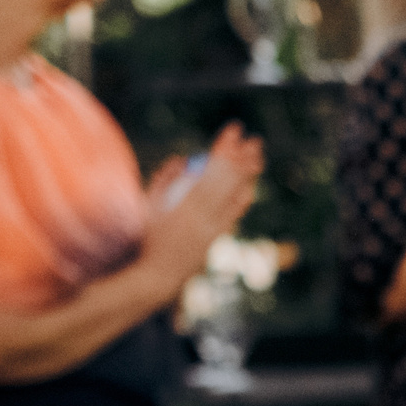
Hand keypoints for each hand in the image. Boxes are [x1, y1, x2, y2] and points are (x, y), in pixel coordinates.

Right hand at [141, 122, 264, 293]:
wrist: (157, 275)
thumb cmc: (147, 238)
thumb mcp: (148, 206)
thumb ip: (164, 180)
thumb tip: (182, 158)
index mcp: (185, 205)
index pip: (211, 169)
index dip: (225, 147)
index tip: (234, 130)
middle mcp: (204, 217)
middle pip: (229, 180)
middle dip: (243, 158)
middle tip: (255, 140)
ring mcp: (213, 229)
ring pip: (236, 196)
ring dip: (248, 176)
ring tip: (258, 158)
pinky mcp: (217, 238)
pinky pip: (233, 213)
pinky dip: (242, 198)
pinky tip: (250, 188)